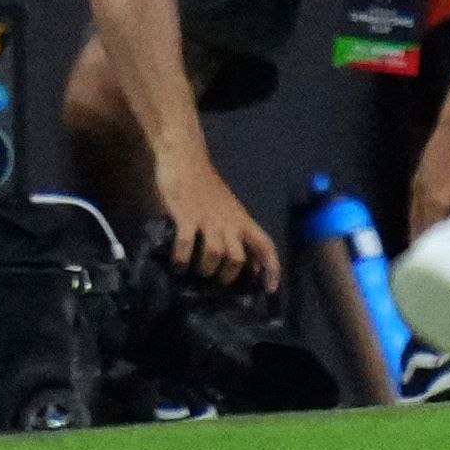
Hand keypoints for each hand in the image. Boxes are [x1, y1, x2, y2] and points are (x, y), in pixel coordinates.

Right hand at [155, 153, 281, 291]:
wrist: (186, 159)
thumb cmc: (207, 186)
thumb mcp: (230, 210)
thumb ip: (238, 233)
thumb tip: (250, 263)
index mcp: (242, 220)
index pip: (266, 245)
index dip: (272, 268)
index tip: (271, 289)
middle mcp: (229, 222)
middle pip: (238, 257)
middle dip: (229, 275)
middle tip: (217, 280)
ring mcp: (208, 219)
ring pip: (216, 254)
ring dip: (206, 269)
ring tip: (197, 272)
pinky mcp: (186, 216)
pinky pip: (185, 246)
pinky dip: (181, 259)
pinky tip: (177, 265)